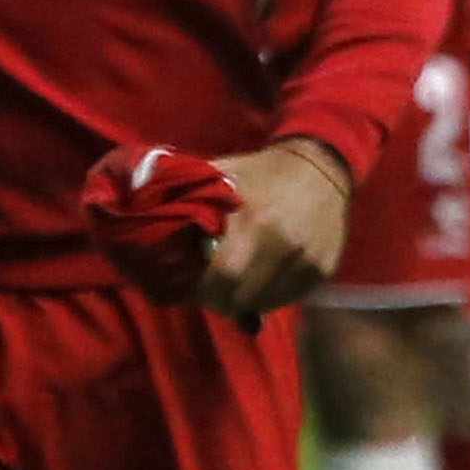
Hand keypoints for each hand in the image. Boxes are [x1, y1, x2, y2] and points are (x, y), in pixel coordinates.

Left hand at [194, 137, 351, 320]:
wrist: (323, 166)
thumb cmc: (262, 172)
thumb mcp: (224, 173)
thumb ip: (188, 194)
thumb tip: (147, 212)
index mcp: (253, 219)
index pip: (222, 276)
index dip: (202, 289)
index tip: (190, 287)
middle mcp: (283, 244)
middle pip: (241, 296)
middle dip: (220, 299)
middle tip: (210, 290)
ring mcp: (306, 260)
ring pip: (264, 303)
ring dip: (245, 299)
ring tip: (236, 284)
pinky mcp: (322, 270)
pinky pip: (288, 299)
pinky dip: (270, 295)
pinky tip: (262, 278)